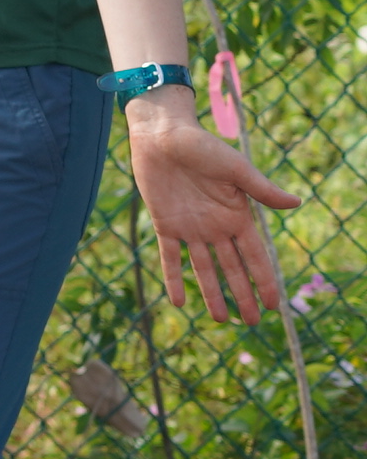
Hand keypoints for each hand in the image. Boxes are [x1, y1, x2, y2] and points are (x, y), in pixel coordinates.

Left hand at [132, 97, 299, 321]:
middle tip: (253, 323)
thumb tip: (296, 204)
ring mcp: (190, 227)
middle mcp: (216, 226)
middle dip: (243, 295)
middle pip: (232, 269)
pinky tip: (178, 301)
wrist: (163, 135)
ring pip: (203, 269)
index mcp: (237, 216)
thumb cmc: (203, 147)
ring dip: (212, 293)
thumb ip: (262, 190)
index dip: (264, 280)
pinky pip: (169, 257)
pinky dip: (173, 278)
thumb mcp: (236, 169)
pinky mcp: (165, 224)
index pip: (255, 256)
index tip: (275, 304)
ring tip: (220, 320)